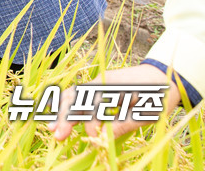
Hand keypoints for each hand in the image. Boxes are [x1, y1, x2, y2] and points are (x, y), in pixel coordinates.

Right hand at [48, 64, 177, 140]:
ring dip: (61, 111)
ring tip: (51, 127)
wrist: (163, 76)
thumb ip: (121, 124)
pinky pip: (78, 95)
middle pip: (76, 97)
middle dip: (64, 116)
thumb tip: (101, 138)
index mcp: (113, 86)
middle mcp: (101, 82)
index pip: (93, 104)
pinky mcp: (97, 87)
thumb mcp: (145, 112)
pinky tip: (58, 115)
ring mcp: (97, 83)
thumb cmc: (157, 96)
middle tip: (55, 134)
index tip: (93, 138)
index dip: (90, 122)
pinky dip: (67, 105)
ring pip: (73, 95)